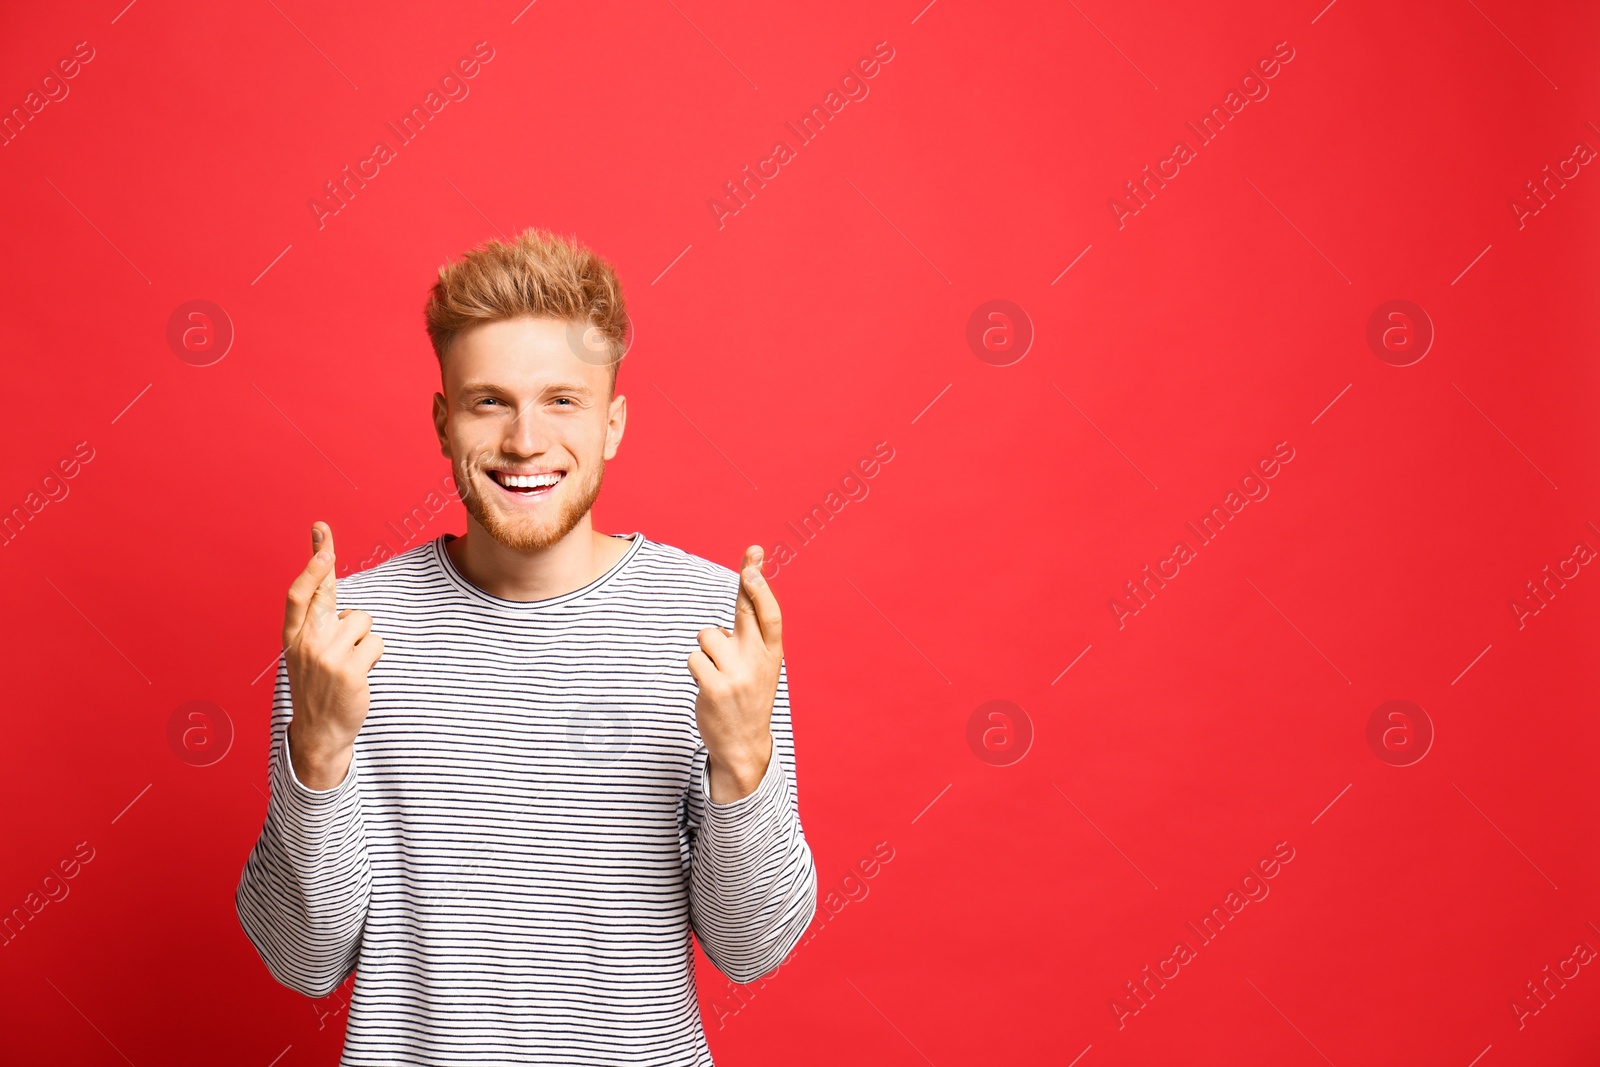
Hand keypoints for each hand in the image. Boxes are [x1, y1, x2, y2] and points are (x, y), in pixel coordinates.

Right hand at [282, 522, 384, 789]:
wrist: (319, 731)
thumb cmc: (319, 685)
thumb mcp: (307, 652)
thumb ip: (316, 621)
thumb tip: (326, 582)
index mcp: (292, 637)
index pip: (298, 595)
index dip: (309, 565)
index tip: (319, 537)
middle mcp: (306, 643)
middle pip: (325, 595)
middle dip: (322, 560)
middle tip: (321, 527)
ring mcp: (327, 657)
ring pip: (362, 621)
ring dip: (364, 639)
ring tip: (350, 662)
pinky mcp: (350, 671)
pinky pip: (376, 643)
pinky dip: (374, 654)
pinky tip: (360, 672)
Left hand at [688, 546, 782, 802]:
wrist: (743, 746)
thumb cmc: (748, 697)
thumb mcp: (761, 667)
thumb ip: (752, 634)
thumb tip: (745, 592)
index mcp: (772, 656)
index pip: (770, 614)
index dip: (762, 586)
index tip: (754, 561)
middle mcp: (758, 662)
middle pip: (747, 612)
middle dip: (748, 582)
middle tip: (750, 560)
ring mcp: (736, 675)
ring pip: (707, 636)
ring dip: (706, 650)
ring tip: (717, 673)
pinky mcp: (713, 687)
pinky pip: (694, 658)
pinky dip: (696, 668)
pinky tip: (708, 686)